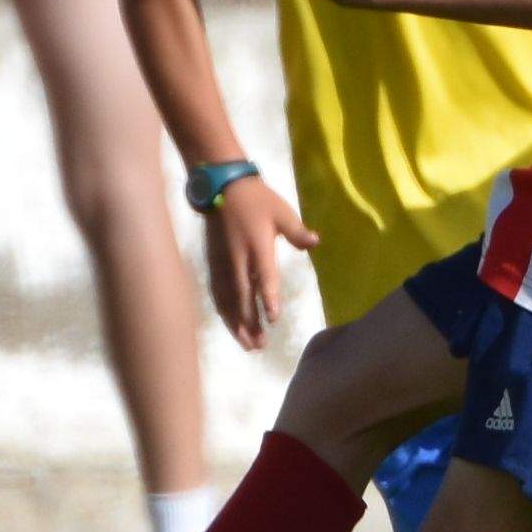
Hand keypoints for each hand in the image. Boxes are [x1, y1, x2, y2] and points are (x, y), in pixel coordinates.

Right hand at [204, 177, 317, 348]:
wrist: (222, 187)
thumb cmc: (258, 199)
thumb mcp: (282, 211)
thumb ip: (296, 231)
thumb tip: (316, 242)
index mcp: (257, 246)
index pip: (264, 276)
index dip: (268, 298)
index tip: (273, 318)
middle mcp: (238, 259)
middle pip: (244, 296)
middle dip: (251, 322)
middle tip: (261, 344)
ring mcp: (223, 263)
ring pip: (229, 300)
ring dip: (237, 323)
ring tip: (248, 344)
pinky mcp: (214, 264)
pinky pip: (218, 294)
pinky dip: (225, 312)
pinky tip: (232, 326)